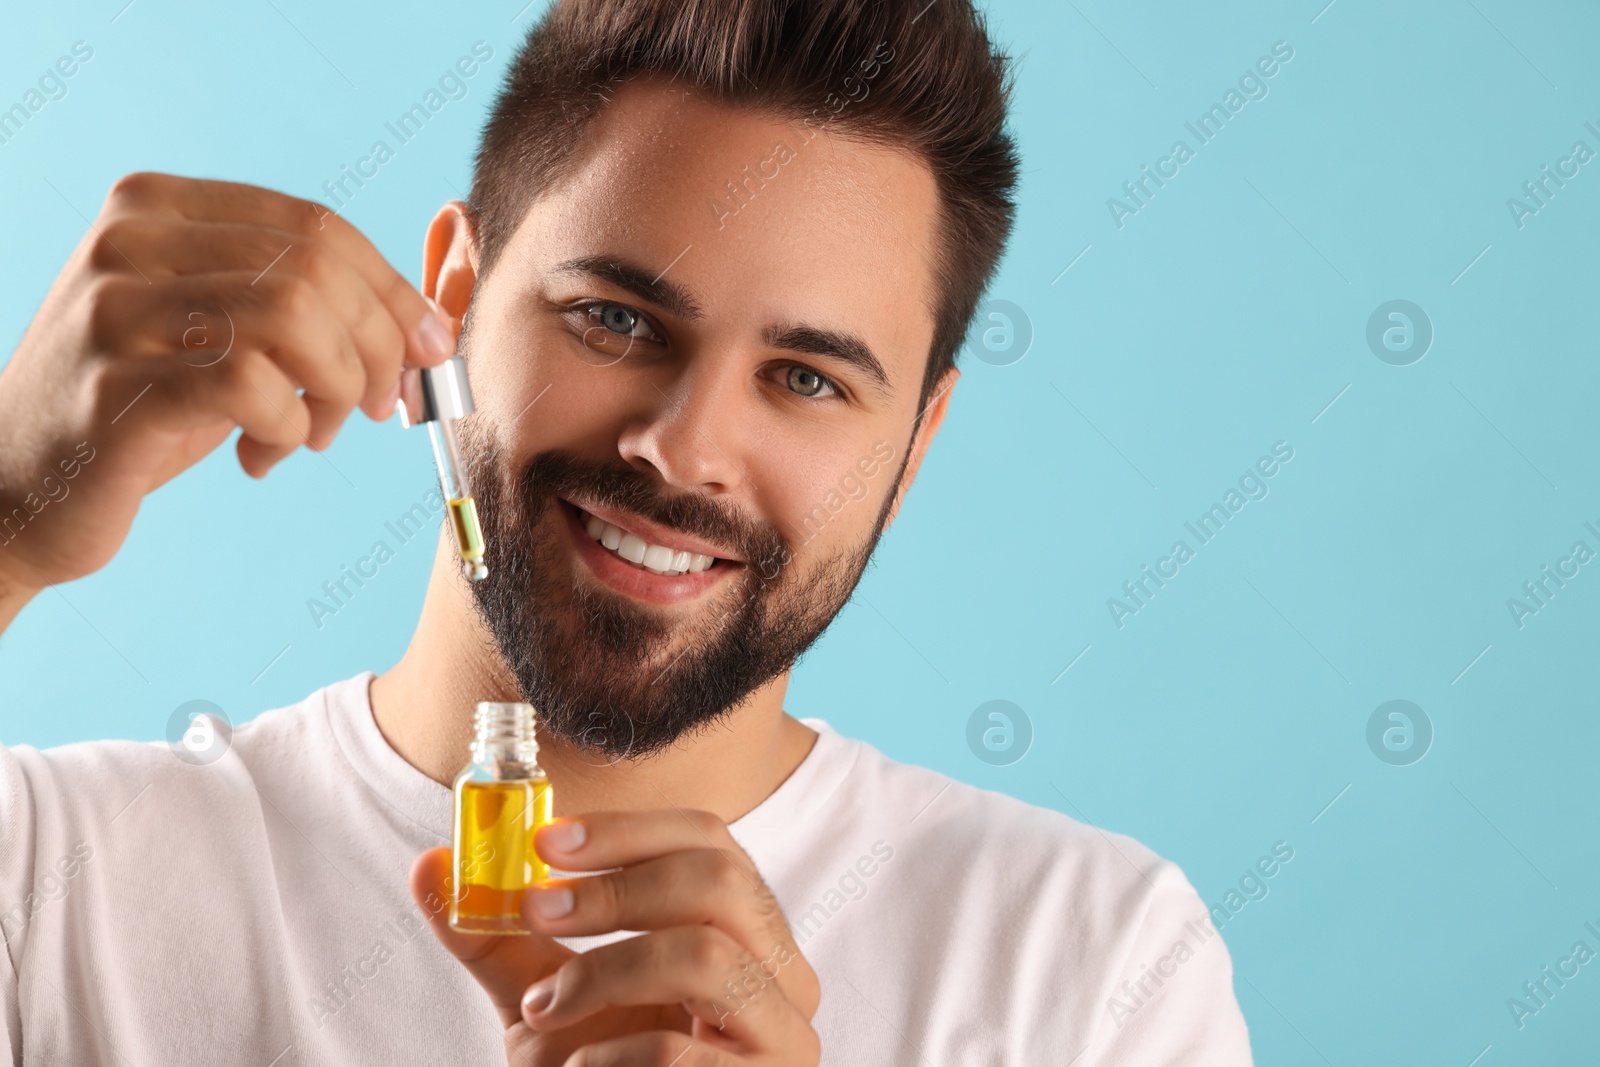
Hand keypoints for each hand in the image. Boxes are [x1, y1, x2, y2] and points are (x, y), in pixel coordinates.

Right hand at [0, 172, 455, 615]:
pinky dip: (287, 428)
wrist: (18, 486)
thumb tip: (438, 315)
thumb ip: (309, 305)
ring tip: (315, 433)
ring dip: (336, 388)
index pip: (318, 226)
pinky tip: (262, 454)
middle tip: (375, 407)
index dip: (392, 292)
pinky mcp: (115, 386)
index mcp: (160, 206)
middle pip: (316, 267)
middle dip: (374, 346)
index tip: (427, 350)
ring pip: (293, 316)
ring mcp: (114, 309)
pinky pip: (254, 387)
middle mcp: (129, 240)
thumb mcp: (225, 334)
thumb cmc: (147, 408)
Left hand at [410, 810, 821, 1065]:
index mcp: (745, 929)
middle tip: (537, 908)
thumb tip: (428, 866)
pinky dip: (611, 1055)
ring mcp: (785, 1036)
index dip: (627, 830)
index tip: (543, 842)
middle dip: (616, 888)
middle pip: (720, 881)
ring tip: (544, 1009)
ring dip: (604, 972)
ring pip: (706, 956)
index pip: (709, 840)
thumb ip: (496, 935)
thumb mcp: (543, 995)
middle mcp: (784, 972)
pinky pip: (679, 1051)